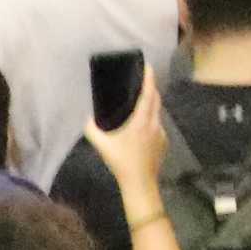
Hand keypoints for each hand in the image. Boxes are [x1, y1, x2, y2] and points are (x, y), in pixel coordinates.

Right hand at [88, 69, 169, 199]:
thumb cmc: (121, 162)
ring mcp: (161, 133)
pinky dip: (151, 120)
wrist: (140, 183)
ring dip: (151, 105)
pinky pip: (158, 125)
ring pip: (157, 113)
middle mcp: (154, 123)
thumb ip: (92, 130)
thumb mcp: (103, 146)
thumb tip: (86, 118)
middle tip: (142, 81)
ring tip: (140, 103)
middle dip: (151, 88)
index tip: (148, 66)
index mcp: (141, 121)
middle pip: (156, 100)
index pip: (148, 94)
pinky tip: (142, 128)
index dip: (149, 79)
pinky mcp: (164, 142)